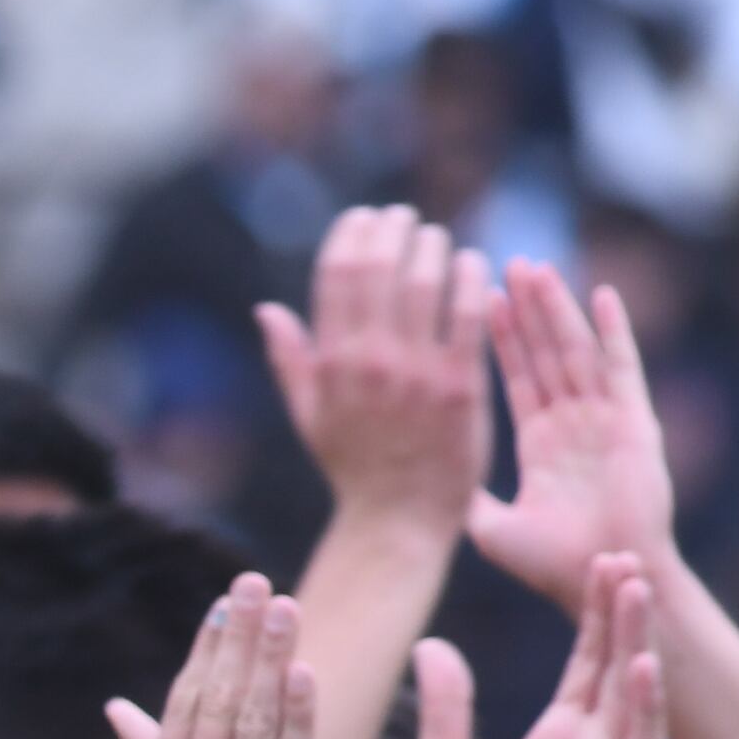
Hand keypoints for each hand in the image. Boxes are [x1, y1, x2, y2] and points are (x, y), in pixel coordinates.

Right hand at [109, 571, 320, 738]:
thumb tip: (117, 707)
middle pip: (215, 704)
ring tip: (288, 607)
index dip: (207, 651)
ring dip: (270, 660)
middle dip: (238, 638)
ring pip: (251, 726)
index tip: (227, 601)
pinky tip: (302, 674)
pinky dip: (295, 718)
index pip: (182, 709)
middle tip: (259, 581)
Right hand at [263, 206, 491, 536]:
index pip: (338, 274)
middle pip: (382, 268)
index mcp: (332, 363)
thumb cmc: (354, 468)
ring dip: (434, 247)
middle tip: (407, 220)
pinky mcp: (460, 385)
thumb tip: (266, 309)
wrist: (398, 519)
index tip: (366, 219)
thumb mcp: (309, 416)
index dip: (352, 235)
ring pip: (427, 282)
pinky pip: (468, 315)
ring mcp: (417, 372)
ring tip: (439, 239)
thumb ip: (289, 359)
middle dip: (394, 231)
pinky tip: (472, 263)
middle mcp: (371, 362)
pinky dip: (470, 278)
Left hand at [412, 560, 669, 738]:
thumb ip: (445, 711)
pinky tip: (644, 669)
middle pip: (612, 670)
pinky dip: (644, 713)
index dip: (593, 616)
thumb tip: (432, 646)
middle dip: (621, 616)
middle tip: (627, 555)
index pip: (583, 665)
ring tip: (640, 592)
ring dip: (637, 648)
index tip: (599, 561)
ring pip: (632, 702)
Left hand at [463, 262, 680, 597]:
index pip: (518, 376)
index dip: (503, 338)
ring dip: (558, 309)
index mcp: (541, 444)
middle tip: (511, 262)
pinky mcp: (633, 423)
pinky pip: (621, 369)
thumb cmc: (550, 566)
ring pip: (576, 350)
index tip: (482, 296)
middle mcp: (573, 424)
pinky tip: (600, 296)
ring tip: (539, 268)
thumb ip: (467, 497)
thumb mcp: (492, 528)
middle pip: (547, 352)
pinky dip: (613, 332)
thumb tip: (430, 482)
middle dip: (529, 309)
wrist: (598, 580)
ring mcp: (604, 420)